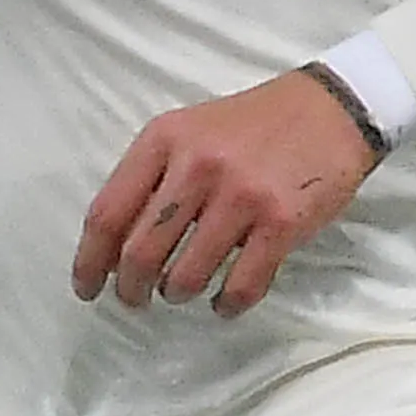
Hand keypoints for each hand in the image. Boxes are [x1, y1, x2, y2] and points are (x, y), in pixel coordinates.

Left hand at [73, 67, 381, 315]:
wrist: (329, 110)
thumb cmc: (250, 127)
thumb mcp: (189, 131)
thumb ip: (151, 178)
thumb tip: (114, 248)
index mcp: (164, 140)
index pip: (107, 213)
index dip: (89, 261)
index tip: (87, 287)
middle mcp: (197, 166)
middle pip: (140, 253)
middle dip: (131, 290)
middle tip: (136, 300)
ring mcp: (241, 196)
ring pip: (186, 277)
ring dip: (177, 295)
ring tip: (182, 291)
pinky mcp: (281, 223)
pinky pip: (241, 286)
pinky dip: (226, 305)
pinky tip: (224, 303)